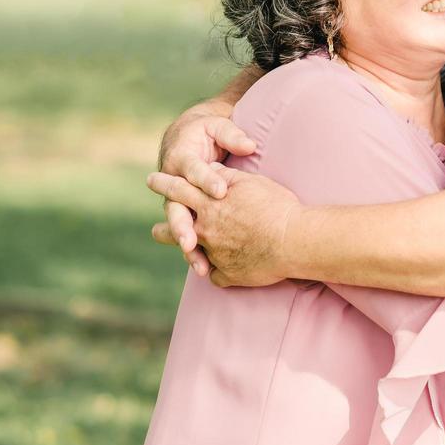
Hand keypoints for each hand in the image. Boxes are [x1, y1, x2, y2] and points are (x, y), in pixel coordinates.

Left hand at [148, 167, 300, 287]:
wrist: (293, 240)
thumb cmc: (275, 206)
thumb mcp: (250, 182)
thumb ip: (225, 177)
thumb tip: (210, 170)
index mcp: (209, 205)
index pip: (179, 190)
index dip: (164, 183)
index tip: (151, 180)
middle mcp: (207, 231)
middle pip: (177, 229)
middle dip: (165, 229)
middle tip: (155, 231)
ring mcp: (215, 255)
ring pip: (194, 255)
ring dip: (189, 254)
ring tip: (188, 253)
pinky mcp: (228, 275)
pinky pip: (216, 275)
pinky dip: (219, 271)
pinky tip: (222, 269)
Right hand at [153, 104, 257, 275]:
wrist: (185, 137)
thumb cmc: (205, 131)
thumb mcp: (217, 127)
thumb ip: (232, 135)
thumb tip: (249, 145)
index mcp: (181, 158)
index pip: (194, 171)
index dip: (207, 180)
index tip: (220, 191)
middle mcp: (175, 183)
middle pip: (177, 207)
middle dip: (182, 226)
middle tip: (191, 241)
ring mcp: (179, 202)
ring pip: (180, 227)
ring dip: (187, 246)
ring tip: (199, 266)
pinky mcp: (188, 213)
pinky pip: (189, 234)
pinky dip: (196, 252)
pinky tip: (206, 270)